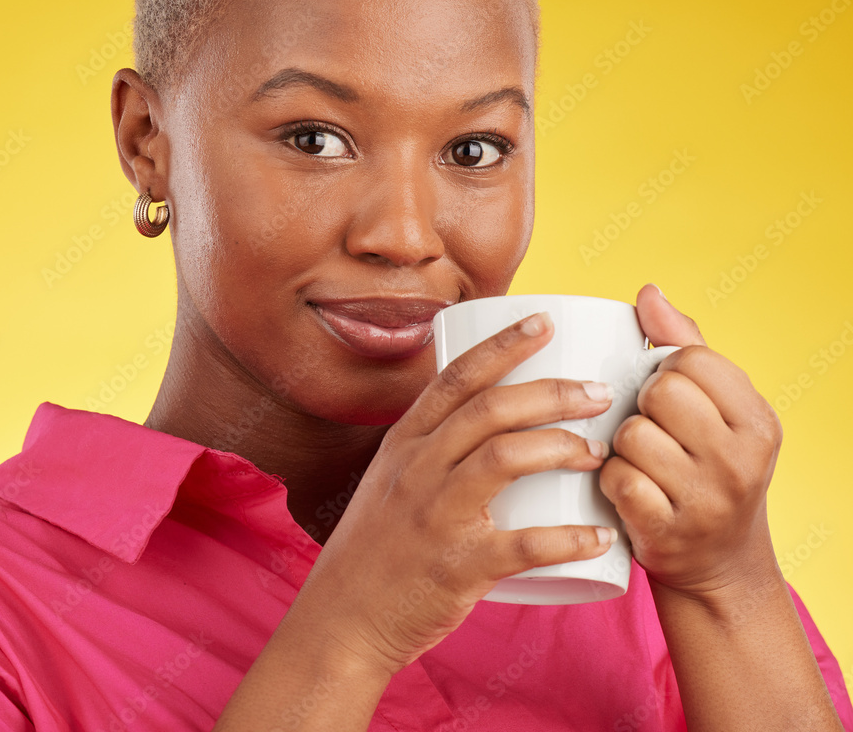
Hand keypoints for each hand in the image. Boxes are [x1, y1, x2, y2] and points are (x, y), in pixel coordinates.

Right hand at [294, 311, 617, 677]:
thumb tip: (491, 417)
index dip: (503, 344)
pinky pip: (523, 545)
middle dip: (552, 391)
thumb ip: (433, 447)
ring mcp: (435, 515)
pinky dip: (568, 539)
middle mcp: (418, 468)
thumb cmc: (376, 547)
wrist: (341, 619)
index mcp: (405, 441)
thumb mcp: (391, 479)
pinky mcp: (457, 566)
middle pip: (490, 409)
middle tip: (598, 393)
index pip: (456, 376)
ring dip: (562, 448)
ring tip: (599, 453)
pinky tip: (600, 536)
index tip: (545, 321)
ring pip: (506, 459)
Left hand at [599, 284, 783, 597]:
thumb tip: (648, 291)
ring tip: (640, 462)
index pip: (690, 359)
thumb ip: (685, 344)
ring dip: (623, 446)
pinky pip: (617, 479)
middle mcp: (741, 460)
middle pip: (659, 392)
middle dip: (642, 406)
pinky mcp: (668, 531)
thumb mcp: (719, 408)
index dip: (665, 370)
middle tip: (653, 431)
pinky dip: (611, 481)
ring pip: (632, 435)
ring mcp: (707, 500)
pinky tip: (626, 489)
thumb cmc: (709, 467)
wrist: (719, 565)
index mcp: (757, 420)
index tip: (668, 396)